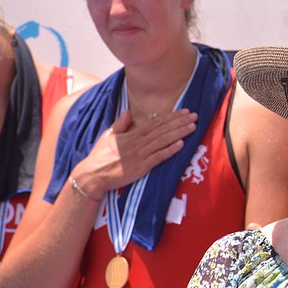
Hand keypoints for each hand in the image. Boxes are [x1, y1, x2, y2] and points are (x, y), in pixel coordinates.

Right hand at [73, 108, 198, 198]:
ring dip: (179, 133)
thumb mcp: (109, 135)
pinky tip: (181, 144)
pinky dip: (170, 150)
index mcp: (132, 134)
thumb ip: (120, 123)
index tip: (184, 111)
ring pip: (163, 141)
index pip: (155, 123)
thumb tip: (129, 111)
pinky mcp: (141, 167)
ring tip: (192, 126)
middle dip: (180, 122)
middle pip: (163, 129)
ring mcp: (140, 155)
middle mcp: (138, 143)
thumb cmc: (100, 156)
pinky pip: (158, 157)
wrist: (93, 175)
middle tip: (195, 115)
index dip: (171, 117)